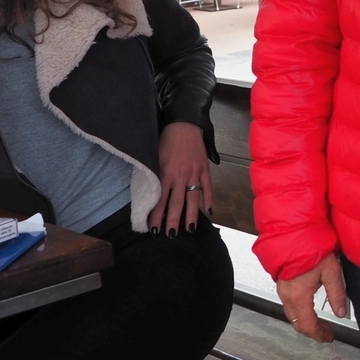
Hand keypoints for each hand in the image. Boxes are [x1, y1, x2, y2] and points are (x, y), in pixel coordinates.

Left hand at [148, 122, 211, 236]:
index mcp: (165, 173)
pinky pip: (208, 187)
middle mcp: (180, 176)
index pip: (160, 199)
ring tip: (189, 229)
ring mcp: (194, 173)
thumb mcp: (154, 157)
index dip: (156, 215)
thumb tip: (150, 195)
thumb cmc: (165, 141)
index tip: (153, 229)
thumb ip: (154, 175)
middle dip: (172, 220)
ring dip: (191, 215)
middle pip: (176, 203)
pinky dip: (209, 199)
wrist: (183, 125)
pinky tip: (209, 211)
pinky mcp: (204, 169)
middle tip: (170, 235)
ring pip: (193, 198)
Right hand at [278, 253, 347, 342]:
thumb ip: (337, 294)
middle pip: (297, 323)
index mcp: (299, 296)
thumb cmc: (312, 245)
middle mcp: (287, 295)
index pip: (307, 325)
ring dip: (305, 322)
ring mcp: (282, 289)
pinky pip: (288, 304)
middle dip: (312, 331)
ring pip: (291, 315)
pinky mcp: (281, 282)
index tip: (329, 337)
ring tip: (319, 323)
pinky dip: (299, 312)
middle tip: (326, 333)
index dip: (319, 334)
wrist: (295, 231)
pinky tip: (308, 308)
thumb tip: (341, 311)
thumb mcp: (331, 270)